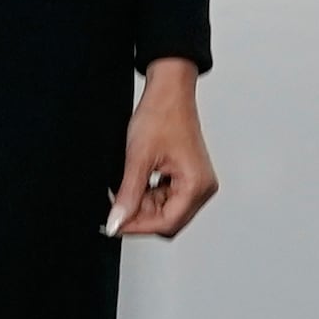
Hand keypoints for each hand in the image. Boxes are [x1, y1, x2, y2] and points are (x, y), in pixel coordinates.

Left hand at [107, 58, 216, 240]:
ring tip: (126, 186)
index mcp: (196, 185)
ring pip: (166, 211)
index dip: (138, 226)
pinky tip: (137, 181)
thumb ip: (127, 195)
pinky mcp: (188, 177)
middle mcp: (202, 187)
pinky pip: (168, 198)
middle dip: (141, 215)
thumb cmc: (161, 114)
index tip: (115, 224)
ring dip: (143, 204)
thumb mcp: (138, 159)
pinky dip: (149, 195)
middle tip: (117, 205)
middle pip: (168, 220)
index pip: (167, 223)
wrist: (168, 91)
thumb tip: (117, 221)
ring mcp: (196, 183)